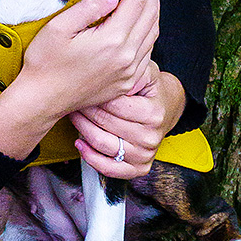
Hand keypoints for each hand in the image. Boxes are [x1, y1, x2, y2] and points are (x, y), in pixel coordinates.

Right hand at [0, 0, 159, 160]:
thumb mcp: (58, 28)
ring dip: (154, 10)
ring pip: (153, 35)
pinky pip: (147, 53)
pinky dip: (149, 33)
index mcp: (112, 41)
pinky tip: (144, 23)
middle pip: (150, 16)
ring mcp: (129, 73)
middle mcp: (126, 58)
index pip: (136, 2)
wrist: (41, 101)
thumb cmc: (44, 63)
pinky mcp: (126, 83)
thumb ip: (88, 8)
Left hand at [71, 70, 187, 179]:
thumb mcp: (147, 74)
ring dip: (82, 129)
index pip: (114, 105)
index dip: (95, 94)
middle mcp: (150, 137)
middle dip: (85, 109)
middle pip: (105, 123)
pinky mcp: (138, 169)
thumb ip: (132, 71)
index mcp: (153, 114)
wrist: (167, 110)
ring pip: (102, 144)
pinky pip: (108, 168)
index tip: (83, 87)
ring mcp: (144, 155)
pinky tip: (80, 143)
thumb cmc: (151, 91)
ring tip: (74, 116)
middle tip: (74, 99)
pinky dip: (89, 157)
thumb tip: (111, 73)